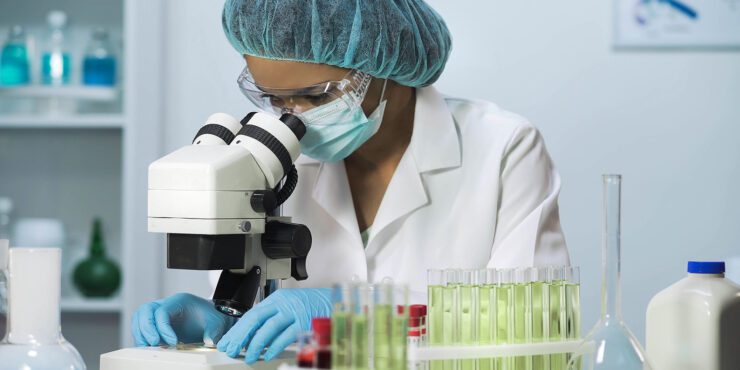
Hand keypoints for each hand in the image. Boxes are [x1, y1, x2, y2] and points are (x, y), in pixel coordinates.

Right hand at [131, 292, 235, 346]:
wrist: (211, 317)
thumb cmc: (212, 317)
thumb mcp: (216, 323)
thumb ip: (213, 331)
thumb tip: (208, 341)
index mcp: (179, 301)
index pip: (162, 311)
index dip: (163, 328)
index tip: (173, 343)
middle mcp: (165, 305)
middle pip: (145, 311)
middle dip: (146, 329)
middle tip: (155, 344)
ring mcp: (158, 314)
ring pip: (139, 319)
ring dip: (141, 334)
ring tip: (150, 348)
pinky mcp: (156, 324)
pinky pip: (141, 328)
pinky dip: (142, 338)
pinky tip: (150, 349)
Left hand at [216, 288, 331, 363]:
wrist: (333, 302)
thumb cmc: (311, 306)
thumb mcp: (289, 307)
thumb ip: (273, 317)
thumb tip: (253, 335)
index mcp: (277, 299)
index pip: (252, 314)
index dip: (238, 329)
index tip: (228, 341)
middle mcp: (284, 303)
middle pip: (256, 318)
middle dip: (241, 335)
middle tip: (231, 349)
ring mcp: (294, 312)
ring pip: (269, 327)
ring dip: (256, 344)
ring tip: (249, 356)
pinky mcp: (304, 322)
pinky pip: (286, 335)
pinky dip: (275, 346)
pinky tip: (268, 355)